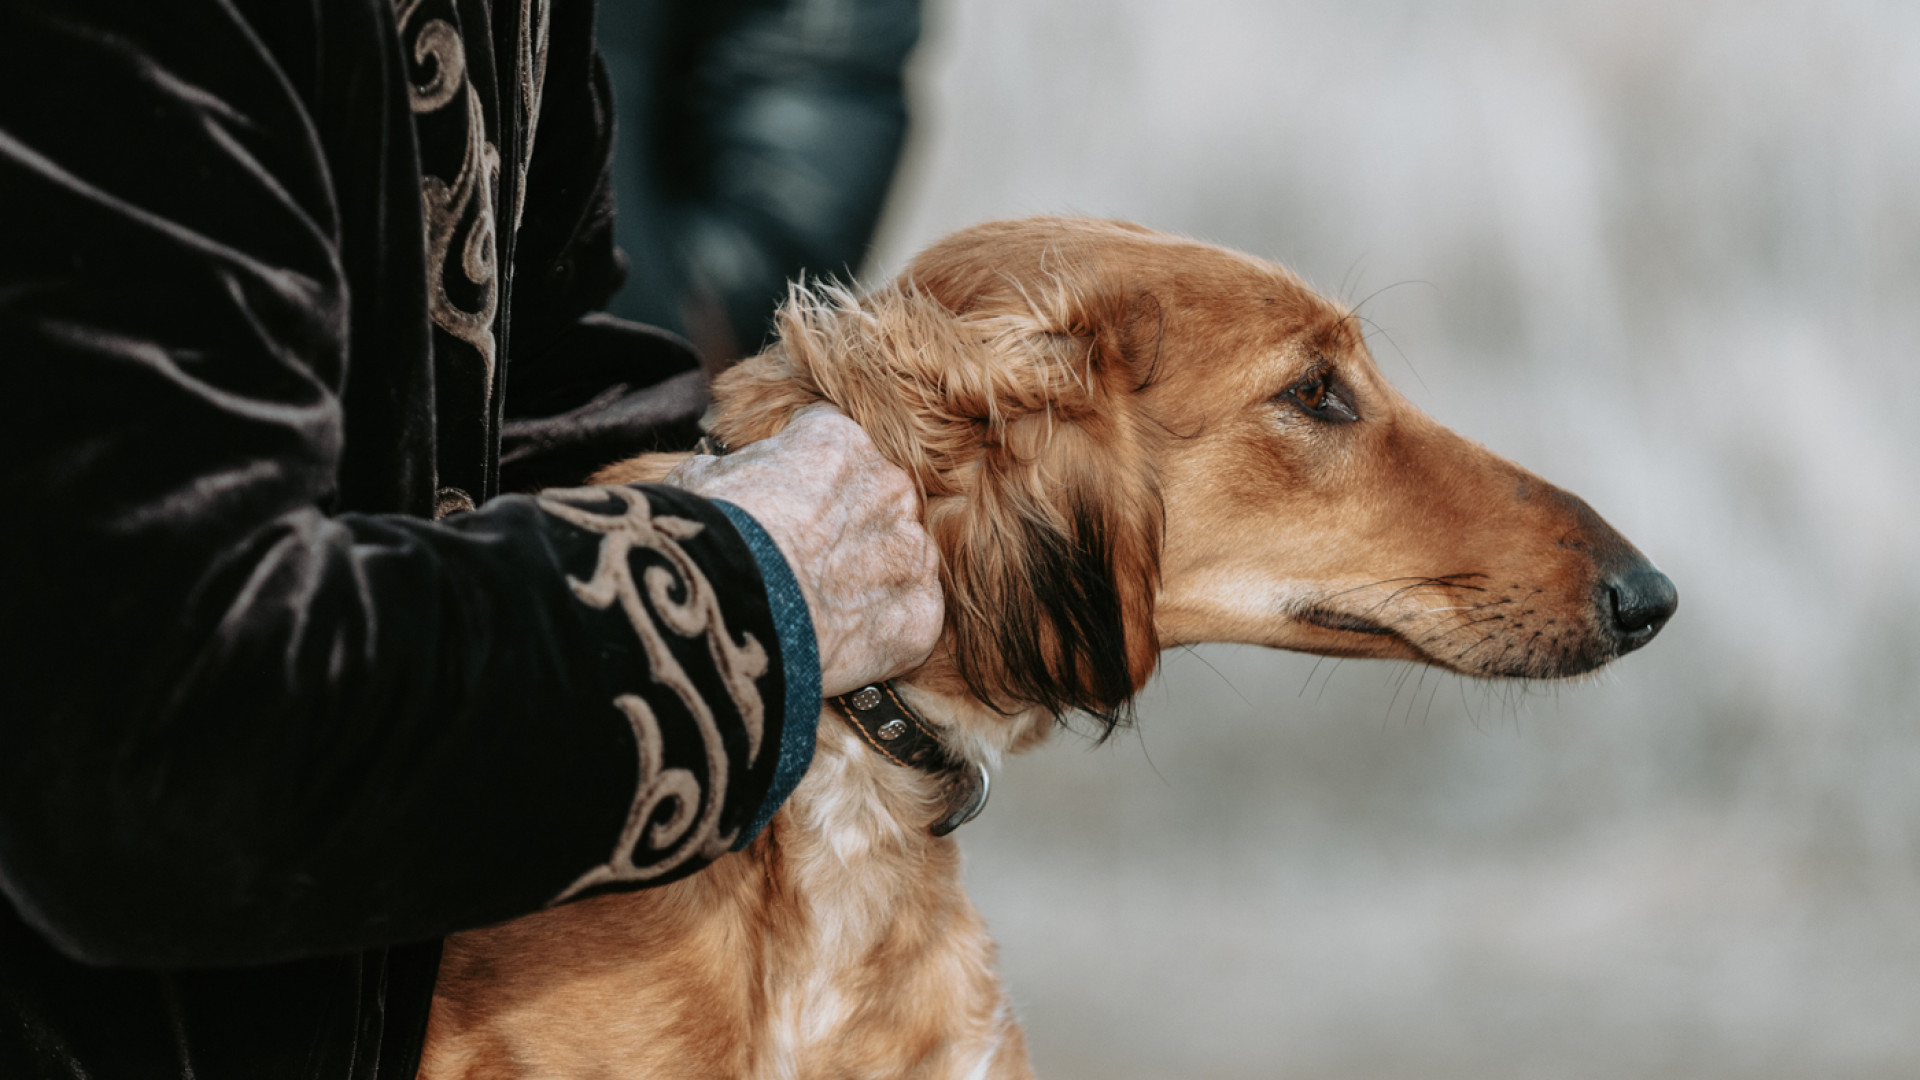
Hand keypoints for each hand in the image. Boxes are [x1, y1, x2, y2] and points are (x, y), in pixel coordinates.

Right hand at [665, 405, 942, 696]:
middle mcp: (888, 485)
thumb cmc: (704, 539)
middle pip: (875, 502)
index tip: (781, 509)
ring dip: (867, 581)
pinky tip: (839, 644)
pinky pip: (909, 618)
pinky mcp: (920, 613)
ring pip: (898, 561)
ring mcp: (910, 551)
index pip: (832, 447)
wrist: (726, 610)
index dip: (802, 482)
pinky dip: (881, 634)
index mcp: (838, 441)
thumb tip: (719, 473)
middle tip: (799, 565)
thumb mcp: (699, 478)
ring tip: (815, 611)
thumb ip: (730, 469)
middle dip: (842, 530)